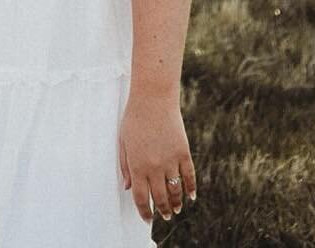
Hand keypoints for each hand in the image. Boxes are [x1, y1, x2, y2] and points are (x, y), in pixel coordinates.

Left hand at [118, 93, 194, 221]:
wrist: (153, 97)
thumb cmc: (134, 117)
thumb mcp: (123, 141)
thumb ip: (125, 166)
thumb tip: (128, 188)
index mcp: (137, 165)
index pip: (141, 198)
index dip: (145, 212)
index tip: (148, 218)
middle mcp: (154, 167)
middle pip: (160, 198)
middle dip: (162, 211)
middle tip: (164, 216)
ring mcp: (170, 160)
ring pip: (176, 191)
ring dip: (176, 204)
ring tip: (176, 209)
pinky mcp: (183, 152)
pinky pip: (189, 176)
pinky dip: (191, 188)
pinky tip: (191, 196)